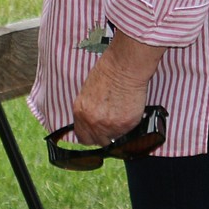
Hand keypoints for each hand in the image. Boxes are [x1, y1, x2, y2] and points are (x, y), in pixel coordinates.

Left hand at [72, 29, 163, 145]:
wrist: (123, 67)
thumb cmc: (107, 73)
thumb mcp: (88, 93)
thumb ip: (89, 111)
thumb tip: (93, 123)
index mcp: (80, 112)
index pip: (83, 137)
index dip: (91, 136)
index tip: (97, 134)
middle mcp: (92, 121)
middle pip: (98, 142)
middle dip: (105, 135)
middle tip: (112, 123)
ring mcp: (108, 125)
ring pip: (114, 140)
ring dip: (117, 131)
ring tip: (120, 114)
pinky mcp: (124, 125)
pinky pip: (127, 133)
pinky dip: (128, 126)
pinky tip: (128, 111)